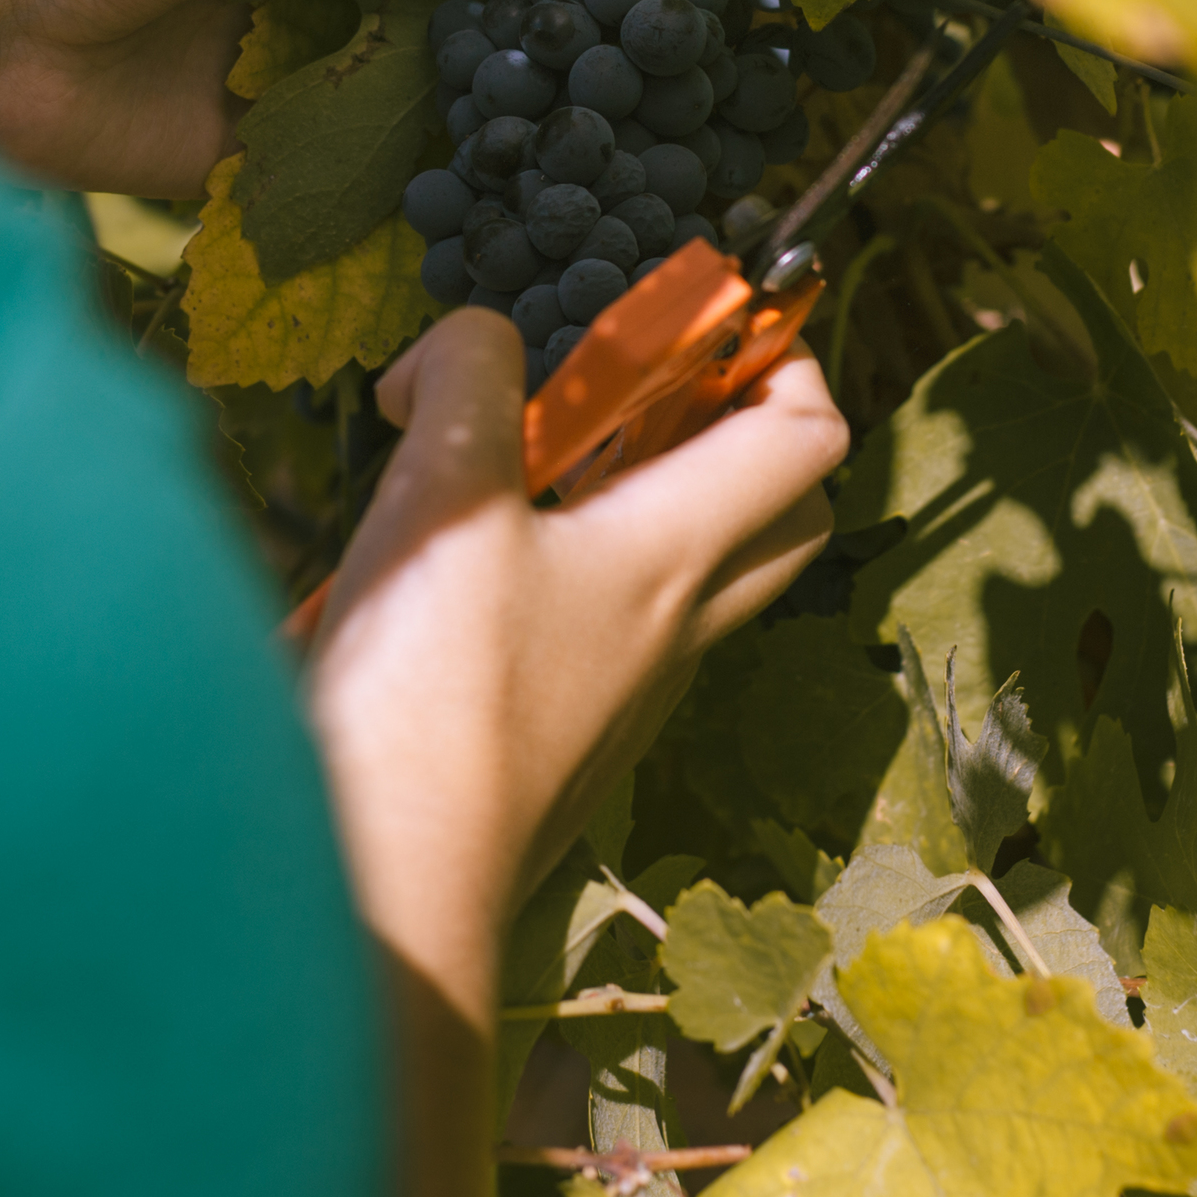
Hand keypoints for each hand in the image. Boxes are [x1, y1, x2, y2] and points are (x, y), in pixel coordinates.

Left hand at [0, 0, 586, 196]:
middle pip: (442, 5)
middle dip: (524, 26)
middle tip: (657, 53)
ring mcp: (287, 77)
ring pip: (409, 94)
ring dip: (480, 111)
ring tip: (610, 131)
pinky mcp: (258, 167)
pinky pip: (352, 176)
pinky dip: (411, 186)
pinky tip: (509, 198)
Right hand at [303, 312, 845, 1196]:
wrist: (389, 882)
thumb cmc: (434, 691)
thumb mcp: (444, 493)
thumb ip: (463, 380)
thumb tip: (457, 345)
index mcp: (678, 555)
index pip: (806, 437)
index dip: (781, 357)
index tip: (707, 314)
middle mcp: (677, 630)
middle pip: (778, 517)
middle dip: (731, 432)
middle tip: (631, 387)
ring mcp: (623, 699)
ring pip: (687, 579)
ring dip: (637, 504)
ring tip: (520, 459)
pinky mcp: (560, 746)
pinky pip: (601, 638)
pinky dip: (563, 578)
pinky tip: (462, 565)